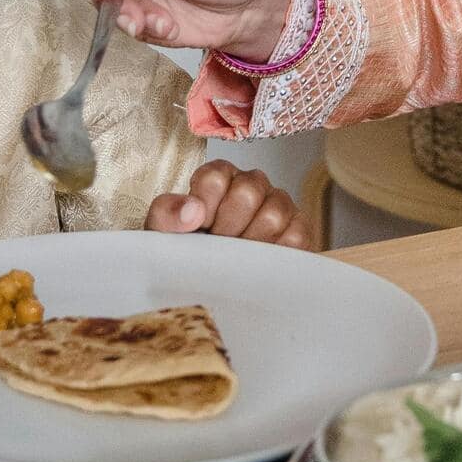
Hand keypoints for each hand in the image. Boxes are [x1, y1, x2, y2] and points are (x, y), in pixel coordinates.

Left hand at [144, 160, 315, 250]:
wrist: (204, 283)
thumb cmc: (186, 253)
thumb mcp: (163, 233)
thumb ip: (167, 213)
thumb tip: (193, 211)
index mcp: (218, 178)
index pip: (215, 178)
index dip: (204, 207)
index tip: (198, 228)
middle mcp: (251, 185)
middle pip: (247, 193)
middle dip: (227, 228)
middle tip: (217, 245)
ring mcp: (278, 206)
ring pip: (273, 215)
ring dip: (250, 243)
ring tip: (236, 258)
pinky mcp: (298, 231)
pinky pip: (295, 237)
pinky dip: (275, 254)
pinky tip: (258, 263)